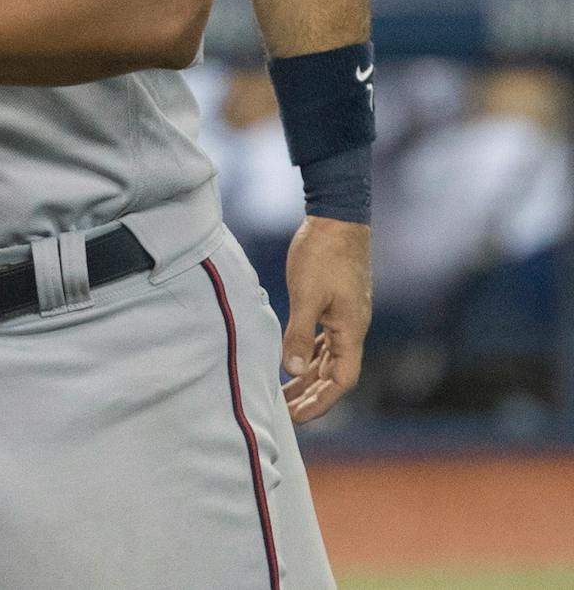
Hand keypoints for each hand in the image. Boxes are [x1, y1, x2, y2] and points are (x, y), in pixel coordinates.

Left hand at [281, 216, 371, 422]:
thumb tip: (290, 370)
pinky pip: (323, 341)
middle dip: (312, 397)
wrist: (337, 218)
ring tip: (282, 394)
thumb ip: (299, 333)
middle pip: (335, 375)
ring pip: (328, 358)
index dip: (321, 402)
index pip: (342, 381)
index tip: (297, 417)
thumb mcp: (306, 294)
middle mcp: (352, 329)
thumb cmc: (323, 254)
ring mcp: (345, 317)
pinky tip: (291, 361)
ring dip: (308, 378)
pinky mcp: (334, 305)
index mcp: (351, 331)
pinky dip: (308, 355)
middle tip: (284, 414)